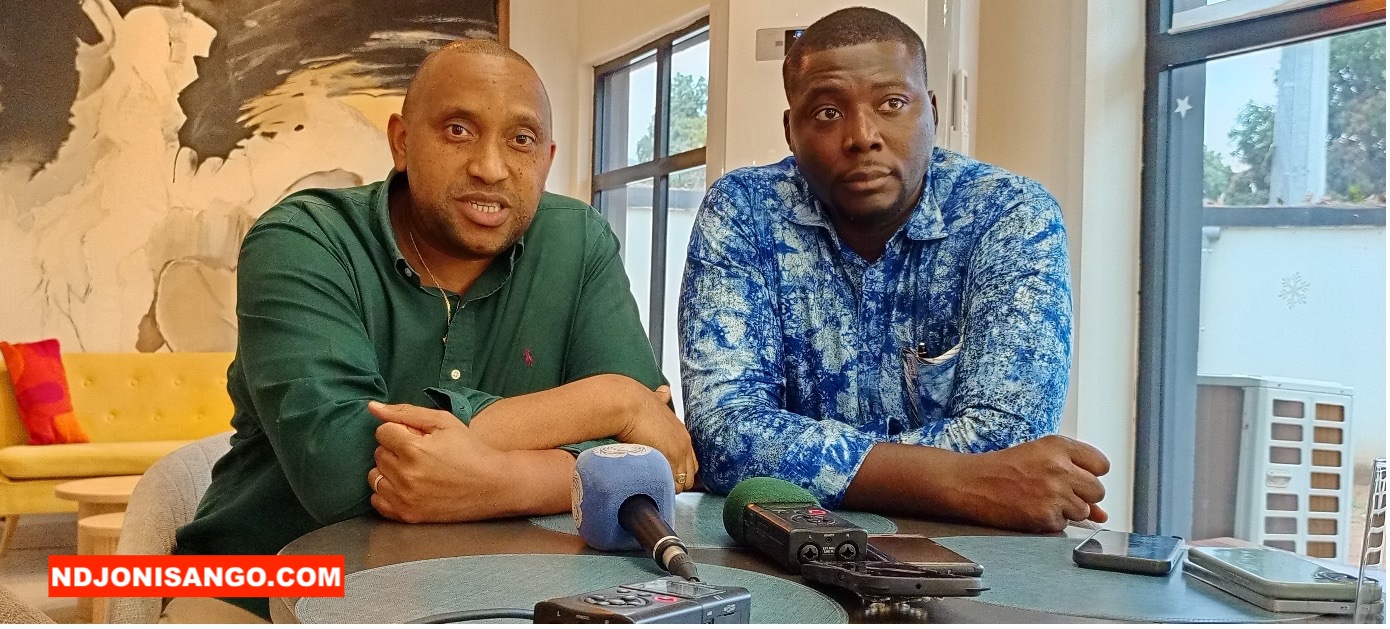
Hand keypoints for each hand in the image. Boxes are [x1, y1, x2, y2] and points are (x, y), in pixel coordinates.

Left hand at [367, 400, 518, 522]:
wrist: (493, 485)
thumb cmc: (470, 449)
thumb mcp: (443, 422)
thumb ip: (405, 412)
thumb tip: (372, 407)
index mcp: (413, 448)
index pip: (382, 432)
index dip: (400, 431)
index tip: (418, 437)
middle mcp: (405, 475)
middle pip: (378, 454)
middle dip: (395, 450)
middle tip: (420, 453)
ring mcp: (405, 498)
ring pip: (375, 477)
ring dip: (389, 471)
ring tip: (413, 470)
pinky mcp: (407, 515)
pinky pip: (377, 501)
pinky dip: (387, 492)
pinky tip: (406, 487)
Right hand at [615, 384, 697, 492]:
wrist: (627, 404)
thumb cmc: (635, 402)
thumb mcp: (655, 399)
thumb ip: (661, 398)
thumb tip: (664, 391)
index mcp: (681, 432)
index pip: (691, 461)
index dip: (680, 471)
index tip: (667, 475)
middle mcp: (684, 443)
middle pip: (690, 475)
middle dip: (676, 483)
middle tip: (659, 484)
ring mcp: (679, 453)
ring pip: (682, 483)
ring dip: (669, 486)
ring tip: (653, 487)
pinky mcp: (669, 460)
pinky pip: (671, 483)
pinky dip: (663, 487)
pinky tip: (651, 487)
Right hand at [953, 435, 1109, 532]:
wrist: (972, 483)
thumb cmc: (1003, 469)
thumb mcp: (1040, 459)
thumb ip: (1076, 478)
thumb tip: (1102, 512)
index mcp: (1059, 446)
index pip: (1102, 464)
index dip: (1090, 474)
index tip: (1076, 477)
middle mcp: (1060, 467)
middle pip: (1098, 490)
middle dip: (1082, 495)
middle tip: (1057, 492)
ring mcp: (1054, 492)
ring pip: (1084, 511)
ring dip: (1066, 511)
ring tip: (1041, 500)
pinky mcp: (1045, 515)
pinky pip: (1064, 525)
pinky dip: (1050, 522)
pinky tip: (1032, 509)